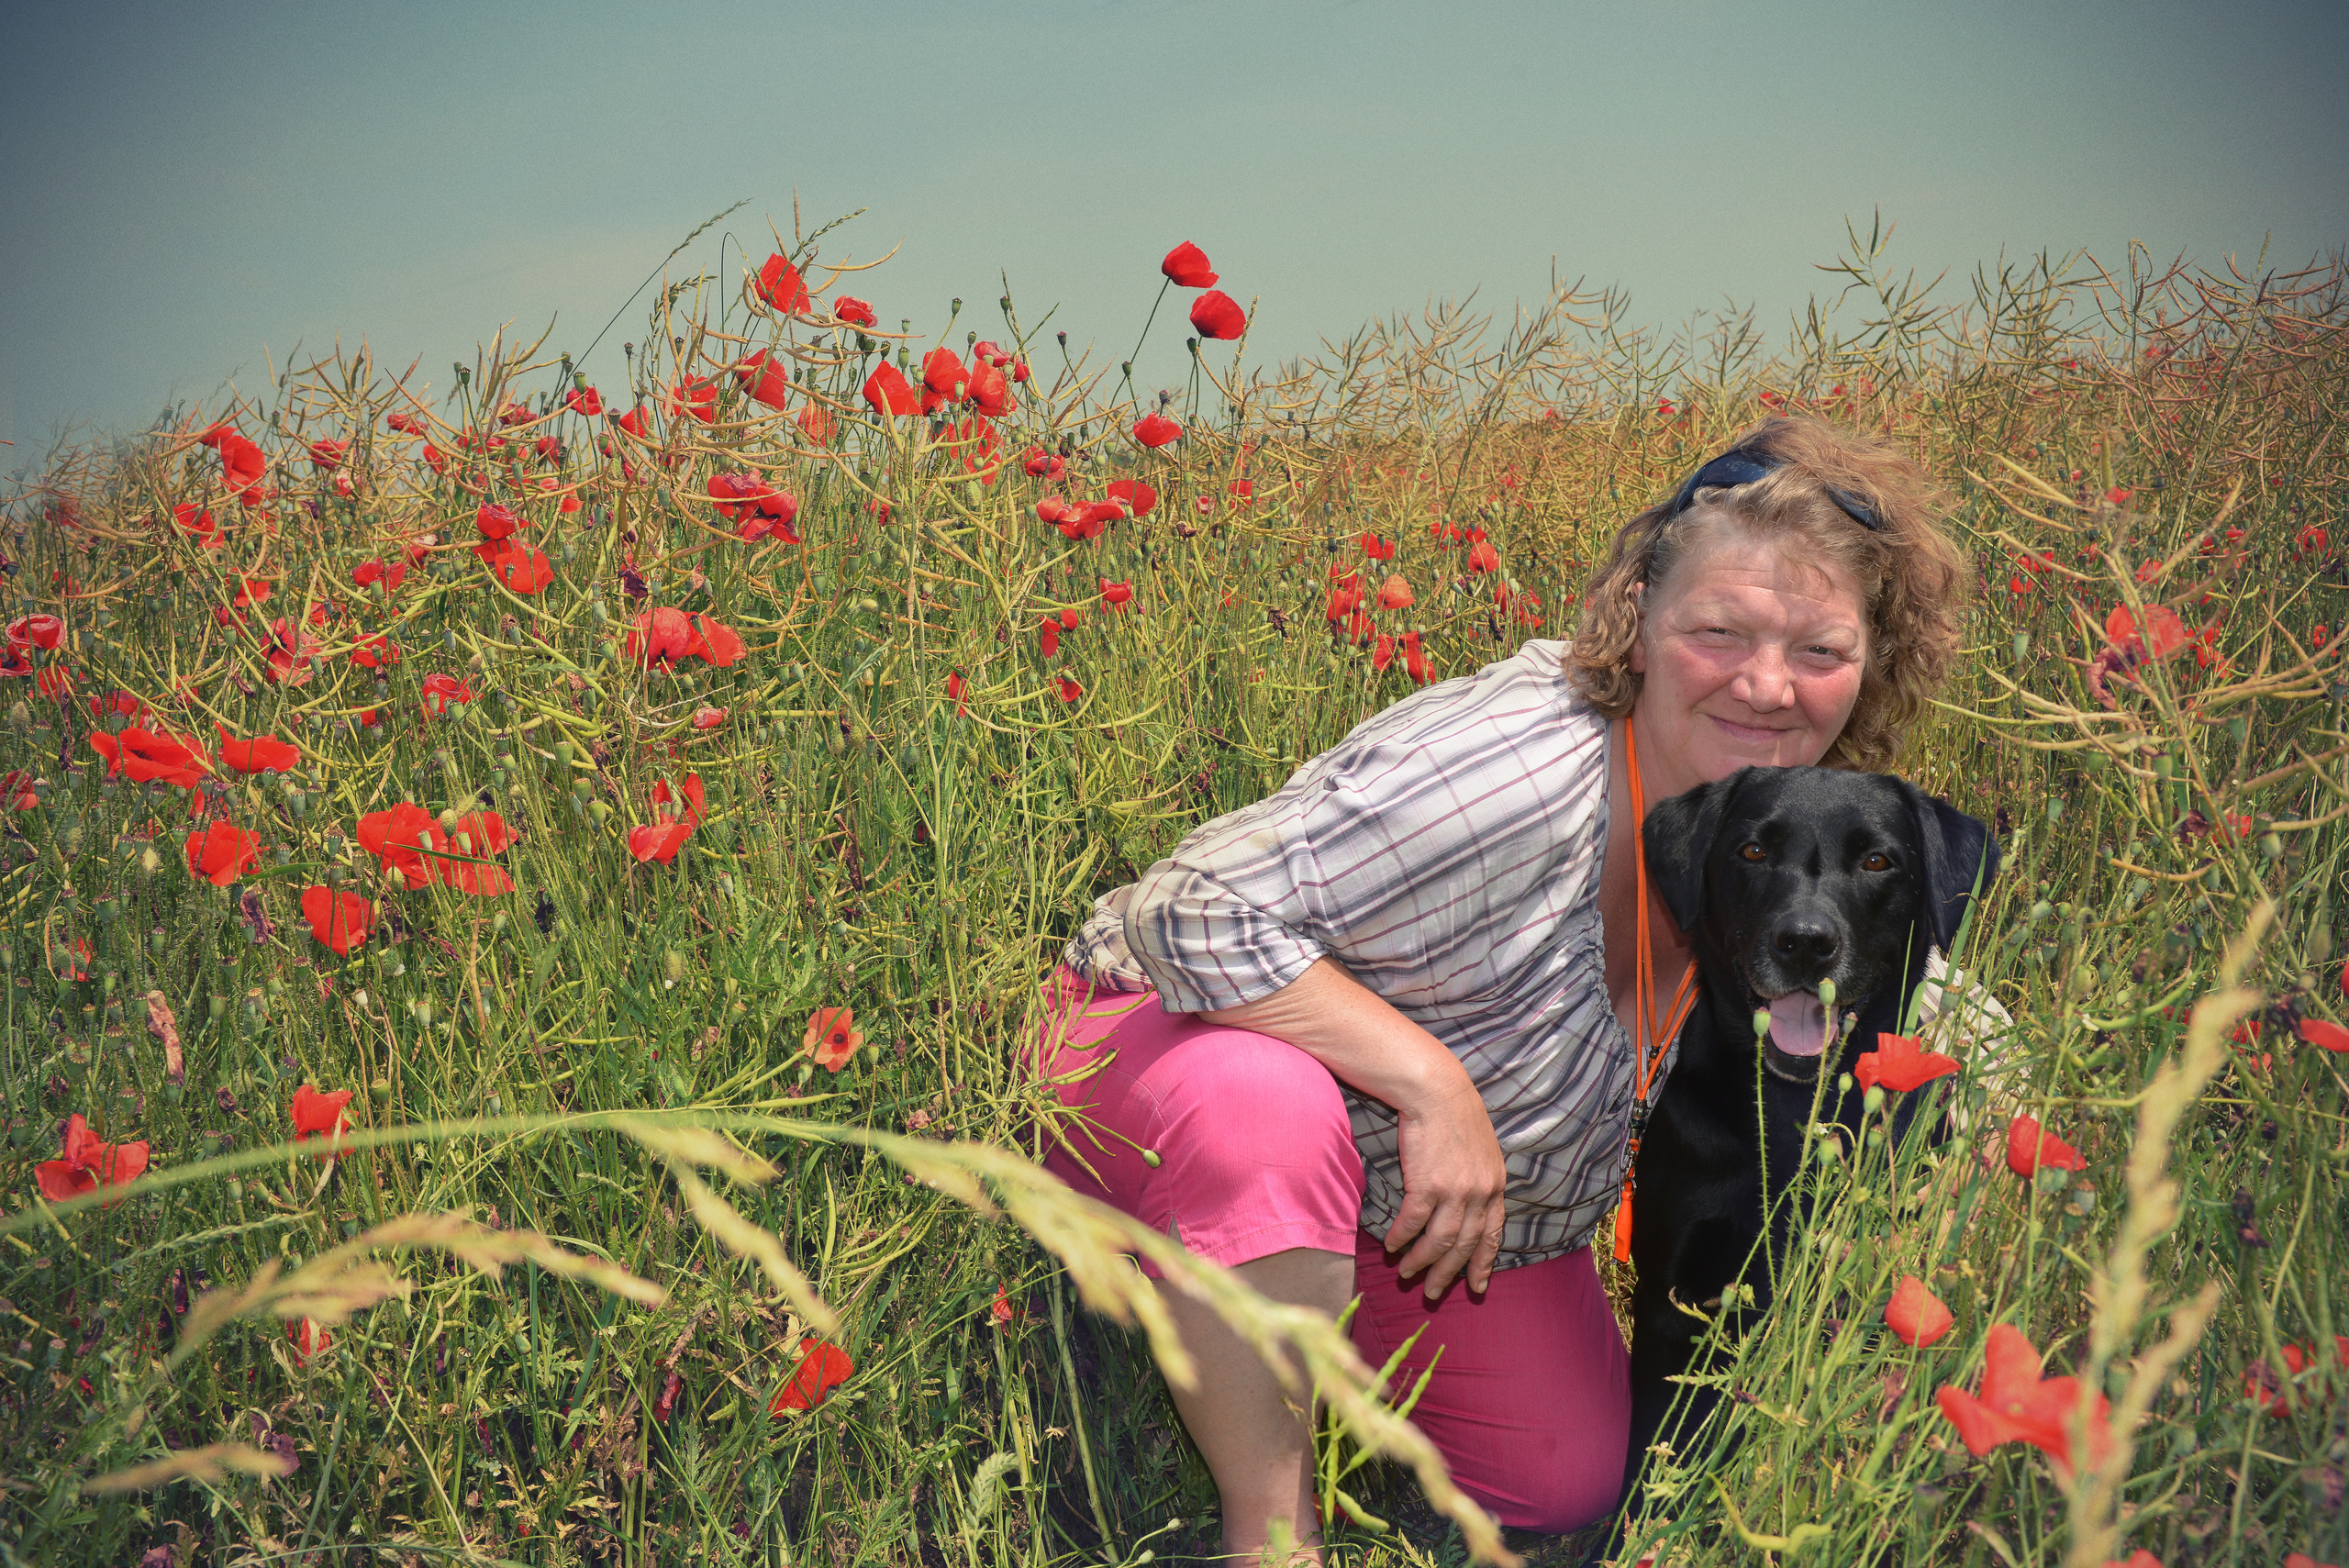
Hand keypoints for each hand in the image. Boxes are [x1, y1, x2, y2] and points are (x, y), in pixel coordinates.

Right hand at [1380, 1064, 1506, 1299]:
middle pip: (1464, 1245)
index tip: (1476, 1287)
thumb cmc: (1454, 1114)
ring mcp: (1454, 1190)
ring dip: (1421, 1261)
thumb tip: (1473, 1204)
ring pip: (1439, 1241)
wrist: (1435, 1090)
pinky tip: (1391, 1246)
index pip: (1492, 1235)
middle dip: (1447, 1274)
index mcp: (1495, 1185)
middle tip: (1432, 1292)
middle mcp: (1479, 1193)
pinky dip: (1401, 1238)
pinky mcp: (1427, 1184)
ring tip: (1407, 1274)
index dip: (1482, 1263)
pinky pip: (1412, 1223)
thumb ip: (1480, 1179)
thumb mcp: (1482, 1149)